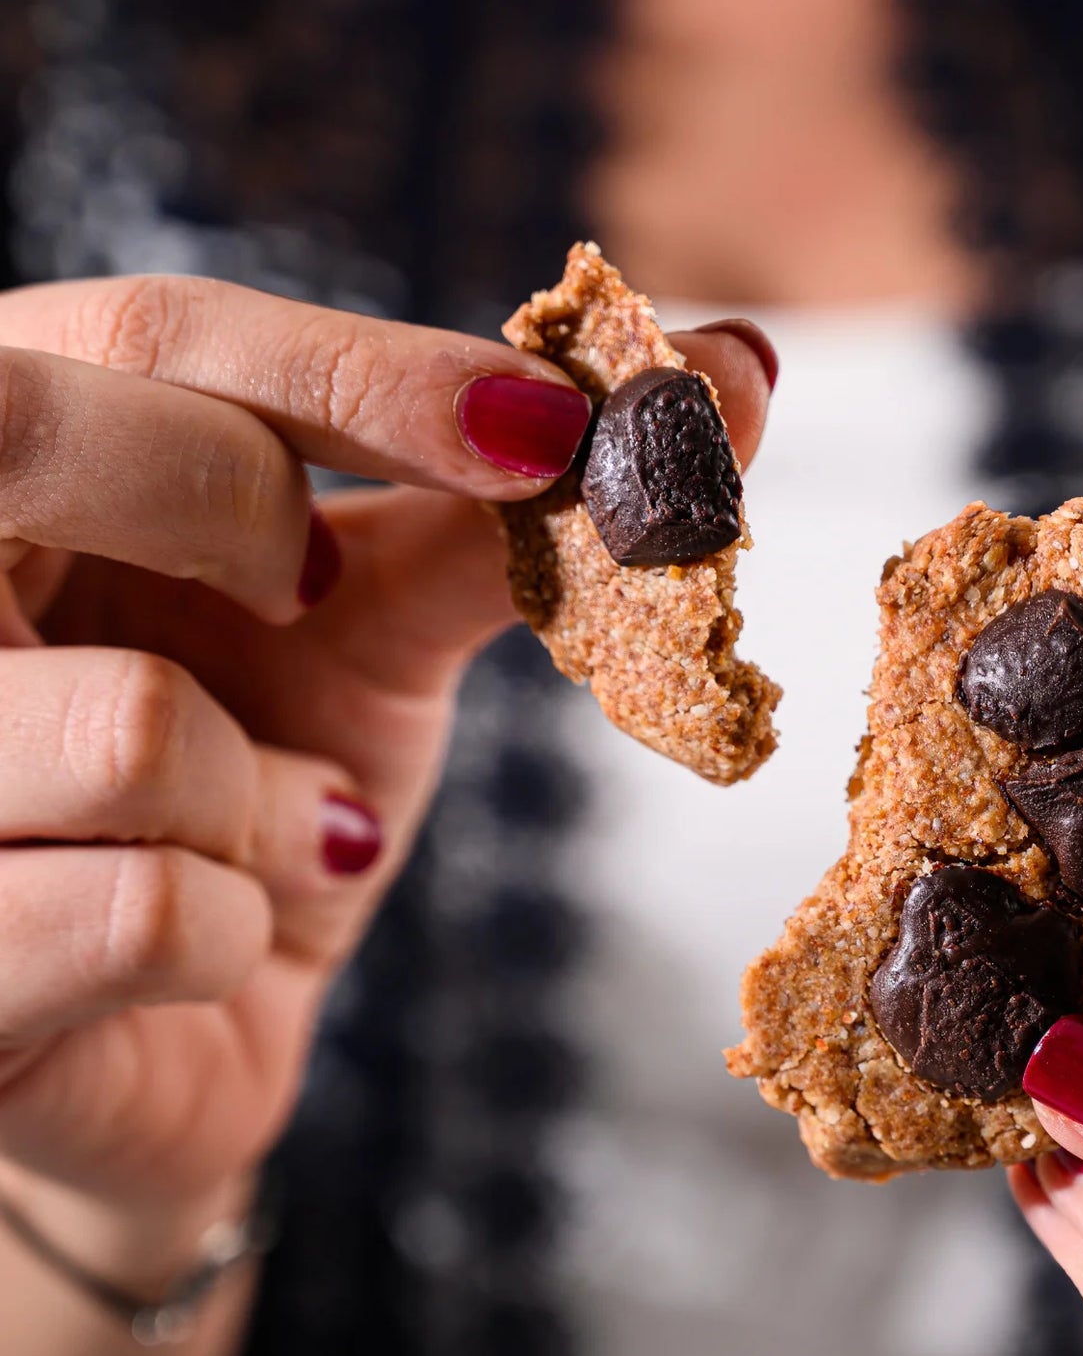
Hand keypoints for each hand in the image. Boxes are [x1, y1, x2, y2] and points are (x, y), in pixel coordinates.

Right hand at [0, 277, 773, 1251]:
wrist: (189, 1020)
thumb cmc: (269, 782)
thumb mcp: (373, 622)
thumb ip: (511, 502)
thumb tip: (737, 371)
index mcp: (11, 468)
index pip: (150, 335)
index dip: (359, 370)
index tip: (549, 425)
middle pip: (25, 431)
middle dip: (229, 501)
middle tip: (311, 588)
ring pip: (127, 729)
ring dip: (272, 796)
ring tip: (271, 826)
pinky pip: (142, 912)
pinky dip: (242, 925)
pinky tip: (224, 934)